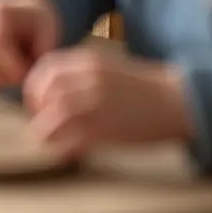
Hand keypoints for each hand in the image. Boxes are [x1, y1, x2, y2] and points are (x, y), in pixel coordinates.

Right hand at [0, 0, 61, 86]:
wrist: (22, 10)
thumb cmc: (36, 21)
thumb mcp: (48, 28)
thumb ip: (43, 49)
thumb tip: (31, 73)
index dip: (12, 65)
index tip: (29, 71)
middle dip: (2, 75)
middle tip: (22, 75)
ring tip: (14, 73)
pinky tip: (4, 71)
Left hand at [23, 47, 193, 157]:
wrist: (176, 100)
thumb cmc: (141, 86)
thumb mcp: (106, 66)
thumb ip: (79, 73)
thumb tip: (52, 90)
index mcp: (88, 59)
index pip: (46, 67)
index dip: (35, 86)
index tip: (38, 101)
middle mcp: (90, 77)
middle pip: (46, 87)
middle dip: (36, 106)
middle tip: (41, 121)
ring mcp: (99, 102)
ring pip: (56, 112)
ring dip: (45, 129)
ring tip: (46, 139)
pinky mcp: (108, 128)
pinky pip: (74, 139)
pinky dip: (63, 148)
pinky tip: (65, 153)